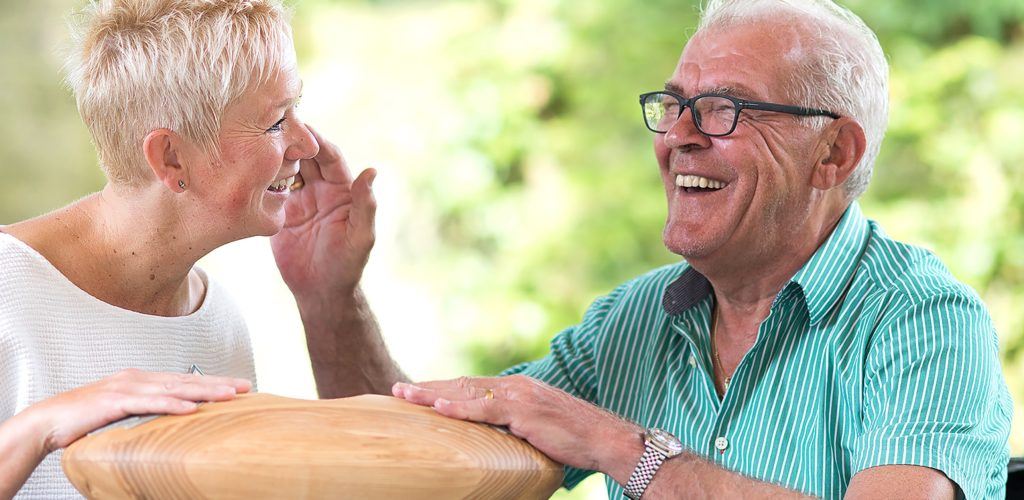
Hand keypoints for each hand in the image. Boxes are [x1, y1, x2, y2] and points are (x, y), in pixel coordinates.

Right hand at [23, 369, 250, 451]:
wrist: (49, 421)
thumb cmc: (87, 420)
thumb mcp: (125, 412)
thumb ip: (148, 411)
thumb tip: (176, 420)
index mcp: (143, 380)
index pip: (185, 380)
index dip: (214, 382)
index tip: (240, 387)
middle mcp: (139, 379)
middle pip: (186, 380)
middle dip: (218, 383)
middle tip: (246, 387)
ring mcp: (127, 388)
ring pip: (173, 389)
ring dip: (203, 392)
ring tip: (229, 396)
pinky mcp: (113, 402)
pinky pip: (148, 404)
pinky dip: (171, 405)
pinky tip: (190, 409)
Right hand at [271, 125, 376, 302]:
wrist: (320, 292)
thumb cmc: (347, 266)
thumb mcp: (361, 236)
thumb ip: (365, 205)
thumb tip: (372, 171)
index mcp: (342, 190)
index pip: (329, 157)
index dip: (317, 141)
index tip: (301, 127)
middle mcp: (320, 190)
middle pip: (305, 157)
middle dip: (290, 140)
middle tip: (271, 124)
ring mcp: (298, 200)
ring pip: (285, 169)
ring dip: (273, 155)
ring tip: (254, 140)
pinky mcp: (279, 213)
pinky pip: (268, 189)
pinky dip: (259, 177)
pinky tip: (245, 166)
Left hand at [392, 375, 642, 478]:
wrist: (604, 438)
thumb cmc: (575, 440)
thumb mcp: (538, 430)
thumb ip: (515, 429)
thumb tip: (494, 444)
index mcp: (516, 389)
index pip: (471, 387)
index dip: (442, 389)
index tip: (417, 394)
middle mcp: (514, 386)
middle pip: (461, 384)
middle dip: (427, 388)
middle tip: (397, 390)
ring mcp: (518, 397)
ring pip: (465, 392)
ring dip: (431, 394)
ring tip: (404, 395)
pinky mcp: (523, 411)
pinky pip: (485, 409)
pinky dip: (459, 407)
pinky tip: (438, 407)